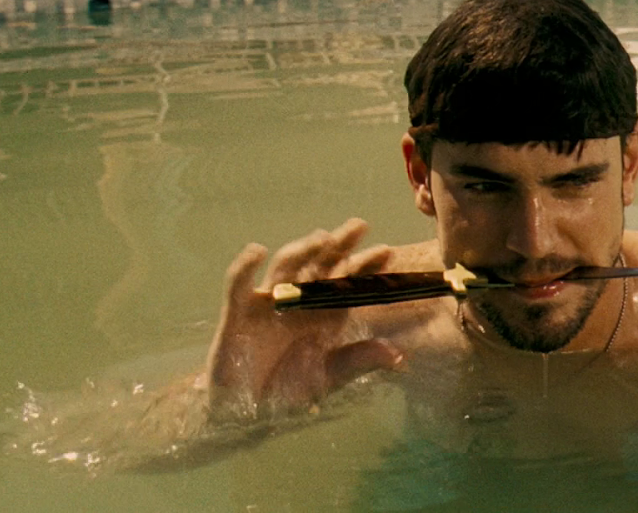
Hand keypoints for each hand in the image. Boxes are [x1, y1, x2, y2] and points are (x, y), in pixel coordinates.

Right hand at [203, 218, 404, 421]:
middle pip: (320, 265)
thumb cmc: (289, 393)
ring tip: (322, 238)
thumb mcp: (327, 380)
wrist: (245, 411)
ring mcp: (268, 303)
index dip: (365, 267)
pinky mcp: (238, 311)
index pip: (347, 283)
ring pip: (285, 267)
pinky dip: (245, 266)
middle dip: (339, 245)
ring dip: (302, 251)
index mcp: (324, 314)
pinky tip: (257, 251)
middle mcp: (299, 301)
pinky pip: (238, 284)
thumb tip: (399, 356)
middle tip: (359, 226)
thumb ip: (357, 363)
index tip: (386, 251)